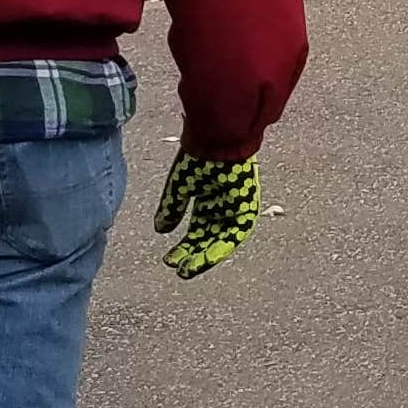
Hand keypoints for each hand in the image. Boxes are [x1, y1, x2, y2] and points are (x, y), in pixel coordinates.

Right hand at [153, 152, 258, 278]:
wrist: (219, 138)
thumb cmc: (200, 155)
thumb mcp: (180, 185)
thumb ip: (172, 207)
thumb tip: (160, 230)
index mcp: (209, 201)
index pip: (197, 232)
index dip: (184, 248)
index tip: (169, 261)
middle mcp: (223, 208)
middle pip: (208, 239)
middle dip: (193, 255)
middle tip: (179, 269)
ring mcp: (236, 208)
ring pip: (222, 240)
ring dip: (207, 256)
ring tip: (189, 269)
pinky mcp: (248, 207)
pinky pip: (236, 233)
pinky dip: (222, 245)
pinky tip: (207, 257)